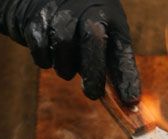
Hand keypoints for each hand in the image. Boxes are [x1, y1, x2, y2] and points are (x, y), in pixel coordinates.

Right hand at [0, 0, 140, 103]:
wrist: (39, 0)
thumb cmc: (76, 25)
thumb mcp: (98, 36)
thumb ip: (105, 63)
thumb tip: (120, 100)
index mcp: (110, 17)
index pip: (121, 50)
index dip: (126, 76)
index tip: (130, 100)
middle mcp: (88, 9)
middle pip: (93, 40)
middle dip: (94, 72)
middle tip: (92, 94)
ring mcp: (61, 10)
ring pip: (63, 44)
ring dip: (64, 67)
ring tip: (65, 68)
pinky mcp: (37, 17)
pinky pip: (40, 47)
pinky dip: (44, 59)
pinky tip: (48, 56)